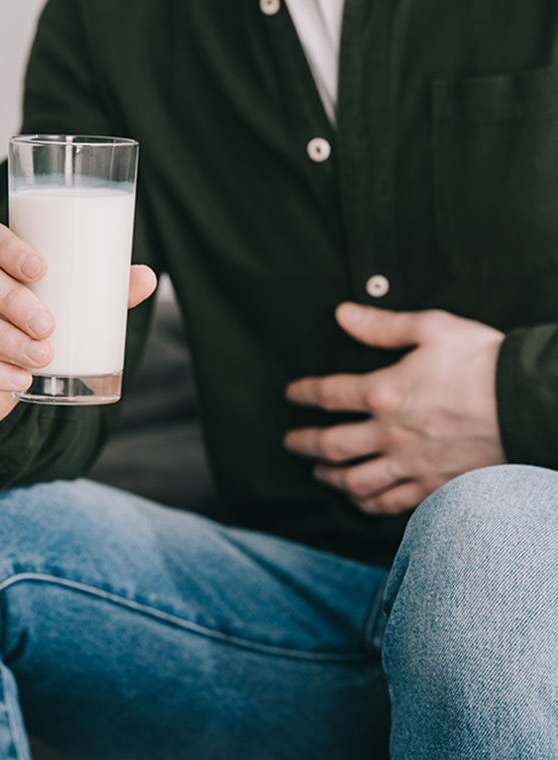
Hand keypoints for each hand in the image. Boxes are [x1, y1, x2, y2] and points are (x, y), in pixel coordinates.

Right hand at [0, 220, 156, 431]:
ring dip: (1, 337)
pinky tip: (18, 383)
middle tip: (49, 325)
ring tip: (42, 357)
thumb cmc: (22, 330)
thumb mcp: (58, 310)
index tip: (42, 268)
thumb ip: (97, 294)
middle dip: (10, 296)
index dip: (8, 246)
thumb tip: (149, 276)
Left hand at [284, 303, 505, 514]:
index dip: (303, 393)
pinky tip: (360, 501)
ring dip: (330, 477)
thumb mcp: (433, 328)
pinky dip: (369, 505)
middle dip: (303, 444)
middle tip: (289, 444)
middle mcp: (391, 434)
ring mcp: (412, 464)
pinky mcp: (435, 485)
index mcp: (385, 392)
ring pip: (356, 481)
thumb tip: (343, 314)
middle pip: (331, 445)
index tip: (291, 394)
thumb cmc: (485, 361)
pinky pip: (392, 504)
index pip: (329, 395)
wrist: (532, 402)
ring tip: (319, 473)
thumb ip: (382, 325)